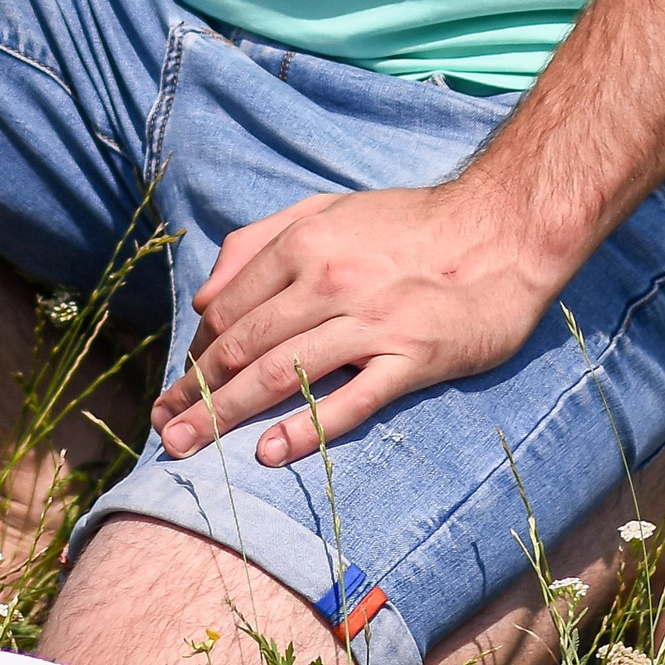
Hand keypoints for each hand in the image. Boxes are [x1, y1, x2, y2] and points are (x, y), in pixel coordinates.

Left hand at [151, 176, 565, 464]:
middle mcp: (330, 281)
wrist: (500, 230)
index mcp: (305, 243)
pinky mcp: (410, 357)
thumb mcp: (329, 210)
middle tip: (164, 431)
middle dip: (196, 394)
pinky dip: (306, 428)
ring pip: (283, 375)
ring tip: (188, 448)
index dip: (195, 354)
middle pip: (245, 348)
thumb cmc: (409, 224)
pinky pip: (349, 400)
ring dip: (228, 416)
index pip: (230, 310)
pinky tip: (270, 454)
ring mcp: (371, 322)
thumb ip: (260, 242)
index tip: (175, 388)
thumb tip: (205, 296)